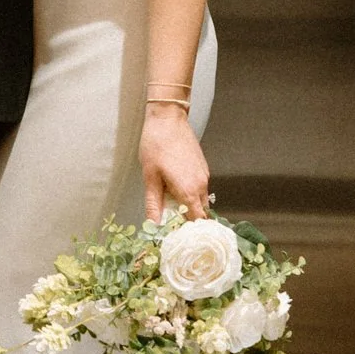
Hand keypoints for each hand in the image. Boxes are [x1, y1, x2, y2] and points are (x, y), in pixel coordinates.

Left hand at [141, 107, 209, 222]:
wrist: (168, 118)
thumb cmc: (156, 145)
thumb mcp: (150, 177)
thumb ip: (153, 204)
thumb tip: (153, 226)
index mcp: (189, 190)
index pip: (197, 221)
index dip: (188, 231)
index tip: (176, 235)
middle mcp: (201, 185)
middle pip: (201, 213)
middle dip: (188, 220)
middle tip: (172, 223)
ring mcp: (204, 175)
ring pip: (201, 200)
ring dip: (189, 206)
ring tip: (172, 207)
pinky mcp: (203, 166)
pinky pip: (200, 188)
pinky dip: (191, 194)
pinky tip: (176, 189)